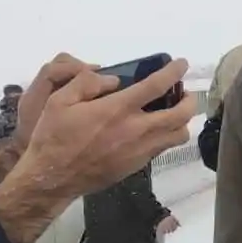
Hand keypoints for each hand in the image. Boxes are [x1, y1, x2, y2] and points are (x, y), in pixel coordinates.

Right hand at [0, 53, 197, 242]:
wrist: (52, 178)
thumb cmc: (53, 137)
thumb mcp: (59, 100)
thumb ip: (87, 82)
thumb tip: (113, 79)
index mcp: (118, 109)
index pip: (157, 86)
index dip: (174, 72)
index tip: (182, 64)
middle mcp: (136, 129)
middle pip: (180, 114)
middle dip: (189, 100)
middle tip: (183, 92)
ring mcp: (140, 150)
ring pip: (178, 135)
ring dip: (182, 121)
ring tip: (173, 112)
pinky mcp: (138, 165)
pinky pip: (163, 148)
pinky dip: (166, 136)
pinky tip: (154, 130)